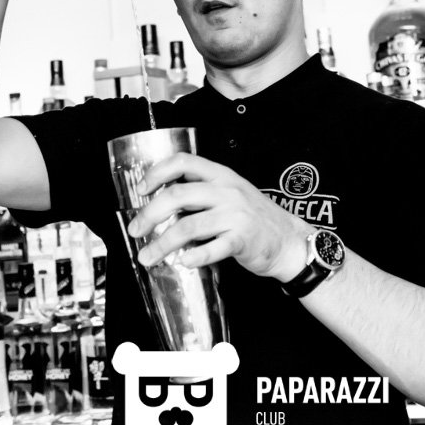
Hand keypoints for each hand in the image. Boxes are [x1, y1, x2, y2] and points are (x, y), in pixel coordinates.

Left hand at [125, 153, 311, 281]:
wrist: (288, 240)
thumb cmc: (254, 218)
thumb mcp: (230, 194)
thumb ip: (201, 193)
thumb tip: (159, 204)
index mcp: (220, 175)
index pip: (183, 162)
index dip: (157, 173)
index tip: (141, 190)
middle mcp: (227, 191)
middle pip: (178, 195)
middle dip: (149, 214)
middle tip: (135, 230)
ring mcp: (236, 215)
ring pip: (188, 226)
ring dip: (162, 244)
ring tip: (147, 257)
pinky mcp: (242, 240)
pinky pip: (212, 248)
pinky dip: (194, 256)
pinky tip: (182, 262)